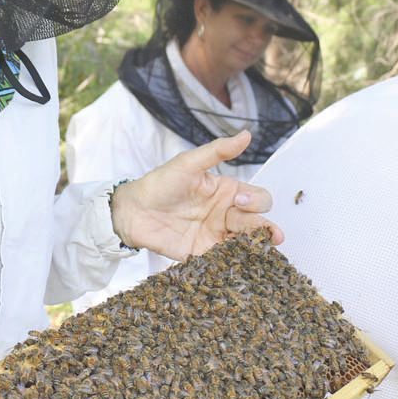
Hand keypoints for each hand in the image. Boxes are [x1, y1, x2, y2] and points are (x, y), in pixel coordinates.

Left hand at [109, 131, 279, 260]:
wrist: (133, 211)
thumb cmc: (160, 183)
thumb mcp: (189, 163)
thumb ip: (218, 151)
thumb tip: (246, 135)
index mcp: (228, 192)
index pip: (258, 198)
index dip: (256, 201)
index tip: (239, 200)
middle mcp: (227, 214)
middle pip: (257, 223)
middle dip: (264, 227)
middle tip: (263, 232)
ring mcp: (217, 235)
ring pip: (246, 244)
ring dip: (256, 247)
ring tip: (259, 251)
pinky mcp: (204, 253)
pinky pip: (226, 260)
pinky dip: (235, 262)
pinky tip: (239, 263)